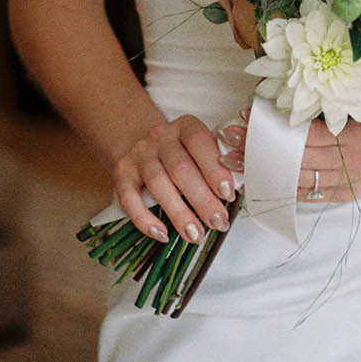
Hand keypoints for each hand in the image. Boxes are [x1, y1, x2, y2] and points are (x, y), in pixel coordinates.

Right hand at [113, 114, 236, 244]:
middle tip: (217, 221)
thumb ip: (217, 164)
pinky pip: (129, 199)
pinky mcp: (121, 173)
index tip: (228, 193)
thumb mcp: (199, 147)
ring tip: (195, 234)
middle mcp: (160, 137)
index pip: (199, 142)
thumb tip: (239, 191)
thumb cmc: (179, 150)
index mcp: (185, 126)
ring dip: (179, 213)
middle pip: (180, 169)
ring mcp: (139, 155)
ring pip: (158, 184)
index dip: (214, 169)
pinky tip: (162, 233)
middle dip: (202, 199)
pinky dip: (145, 219)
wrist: (138, 140)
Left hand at [216, 114, 360, 203]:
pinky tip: (259, 181)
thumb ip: (323, 116)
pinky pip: (305, 193)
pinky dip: (281, 187)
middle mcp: (347, 160)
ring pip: (295, 177)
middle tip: (230, 141)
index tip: (245, 119)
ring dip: (263, 170)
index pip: (304, 133)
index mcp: (351, 134)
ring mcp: (343, 181)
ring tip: (235, 163)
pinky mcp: (340, 196)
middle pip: (294, 156)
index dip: (273, 128)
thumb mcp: (355, 116)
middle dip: (259, 149)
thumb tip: (280, 107)